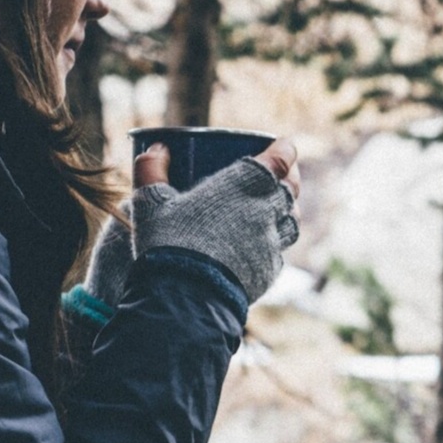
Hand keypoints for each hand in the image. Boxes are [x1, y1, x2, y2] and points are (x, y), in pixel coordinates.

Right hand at [131, 138, 302, 302]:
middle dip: (290, 178)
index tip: (284, 145)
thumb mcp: (151, 202)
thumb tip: (155, 149)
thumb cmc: (169, 242)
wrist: (187, 297)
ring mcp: (271, 243)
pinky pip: (278, 252)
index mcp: (246, 185)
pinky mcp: (268, 271)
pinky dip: (272, 243)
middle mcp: (267, 211)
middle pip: (291, 189)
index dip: (285, 150)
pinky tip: (259, 244)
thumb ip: (150, 170)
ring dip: (285, 211)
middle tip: (281, 174)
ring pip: (291, 221)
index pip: (280, 160)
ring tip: (274, 208)